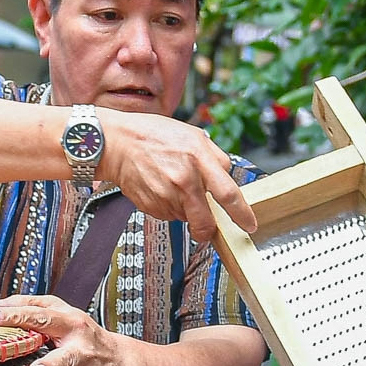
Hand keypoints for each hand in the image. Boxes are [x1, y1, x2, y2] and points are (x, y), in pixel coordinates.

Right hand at [94, 108, 255, 242]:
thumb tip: (229, 178)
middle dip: (210, 230)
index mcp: (199, 158)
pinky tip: (160, 188)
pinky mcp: (152, 206)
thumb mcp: (193, 135)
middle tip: (210, 228)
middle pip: (206, 222)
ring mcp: (166, 196)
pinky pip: (169, 215)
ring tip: (172, 186)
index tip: (249, 225)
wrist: (117, 143)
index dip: (242, 214)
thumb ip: (215, 157)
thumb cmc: (153, 135)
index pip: (228, 194)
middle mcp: (184, 180)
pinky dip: (169, 207)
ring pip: (186, 218)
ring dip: (186, 210)